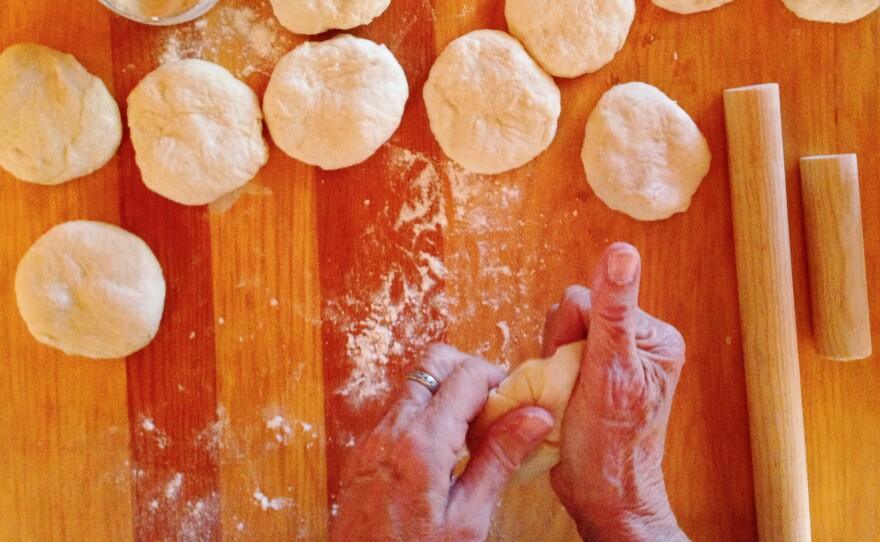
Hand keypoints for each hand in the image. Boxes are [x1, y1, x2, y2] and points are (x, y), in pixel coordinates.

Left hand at [330, 344, 553, 541]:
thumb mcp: (467, 519)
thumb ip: (499, 460)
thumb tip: (535, 416)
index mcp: (421, 445)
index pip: (466, 375)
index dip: (498, 379)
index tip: (516, 403)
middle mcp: (391, 431)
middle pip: (434, 363)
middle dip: (470, 374)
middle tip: (494, 410)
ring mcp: (372, 439)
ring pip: (415, 384)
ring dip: (447, 393)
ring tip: (472, 435)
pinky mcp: (363, 451)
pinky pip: (398, 410)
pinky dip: (426, 413)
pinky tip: (445, 451)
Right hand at [544, 243, 688, 540]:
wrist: (600, 496)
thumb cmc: (612, 446)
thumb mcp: (611, 372)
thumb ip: (613, 310)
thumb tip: (622, 251)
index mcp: (654, 335)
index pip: (590, 299)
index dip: (571, 333)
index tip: (581, 372)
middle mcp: (635, 341)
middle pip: (572, 312)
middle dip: (561, 348)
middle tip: (573, 387)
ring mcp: (611, 358)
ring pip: (558, 331)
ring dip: (552, 362)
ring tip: (567, 396)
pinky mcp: (590, 373)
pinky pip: (554, 352)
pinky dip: (548, 373)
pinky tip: (561, 398)